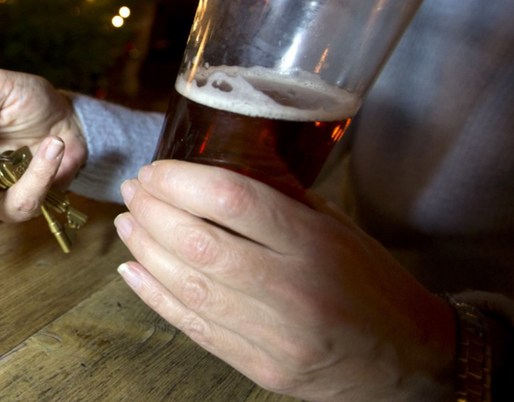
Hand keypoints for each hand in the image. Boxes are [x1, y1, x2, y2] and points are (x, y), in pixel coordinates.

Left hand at [115, 160, 455, 401]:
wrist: (406, 358)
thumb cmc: (369, 281)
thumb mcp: (335, 226)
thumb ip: (277, 199)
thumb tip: (211, 167)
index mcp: (314, 244)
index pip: (232, 199)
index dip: (182, 181)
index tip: (157, 171)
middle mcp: (292, 290)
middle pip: (199, 243)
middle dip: (153, 212)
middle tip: (134, 192)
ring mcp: (274, 336)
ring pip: (189, 287)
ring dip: (146, 250)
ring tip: (128, 224)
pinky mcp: (260, 368)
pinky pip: (194, 328)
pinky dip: (155, 296)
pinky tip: (133, 270)